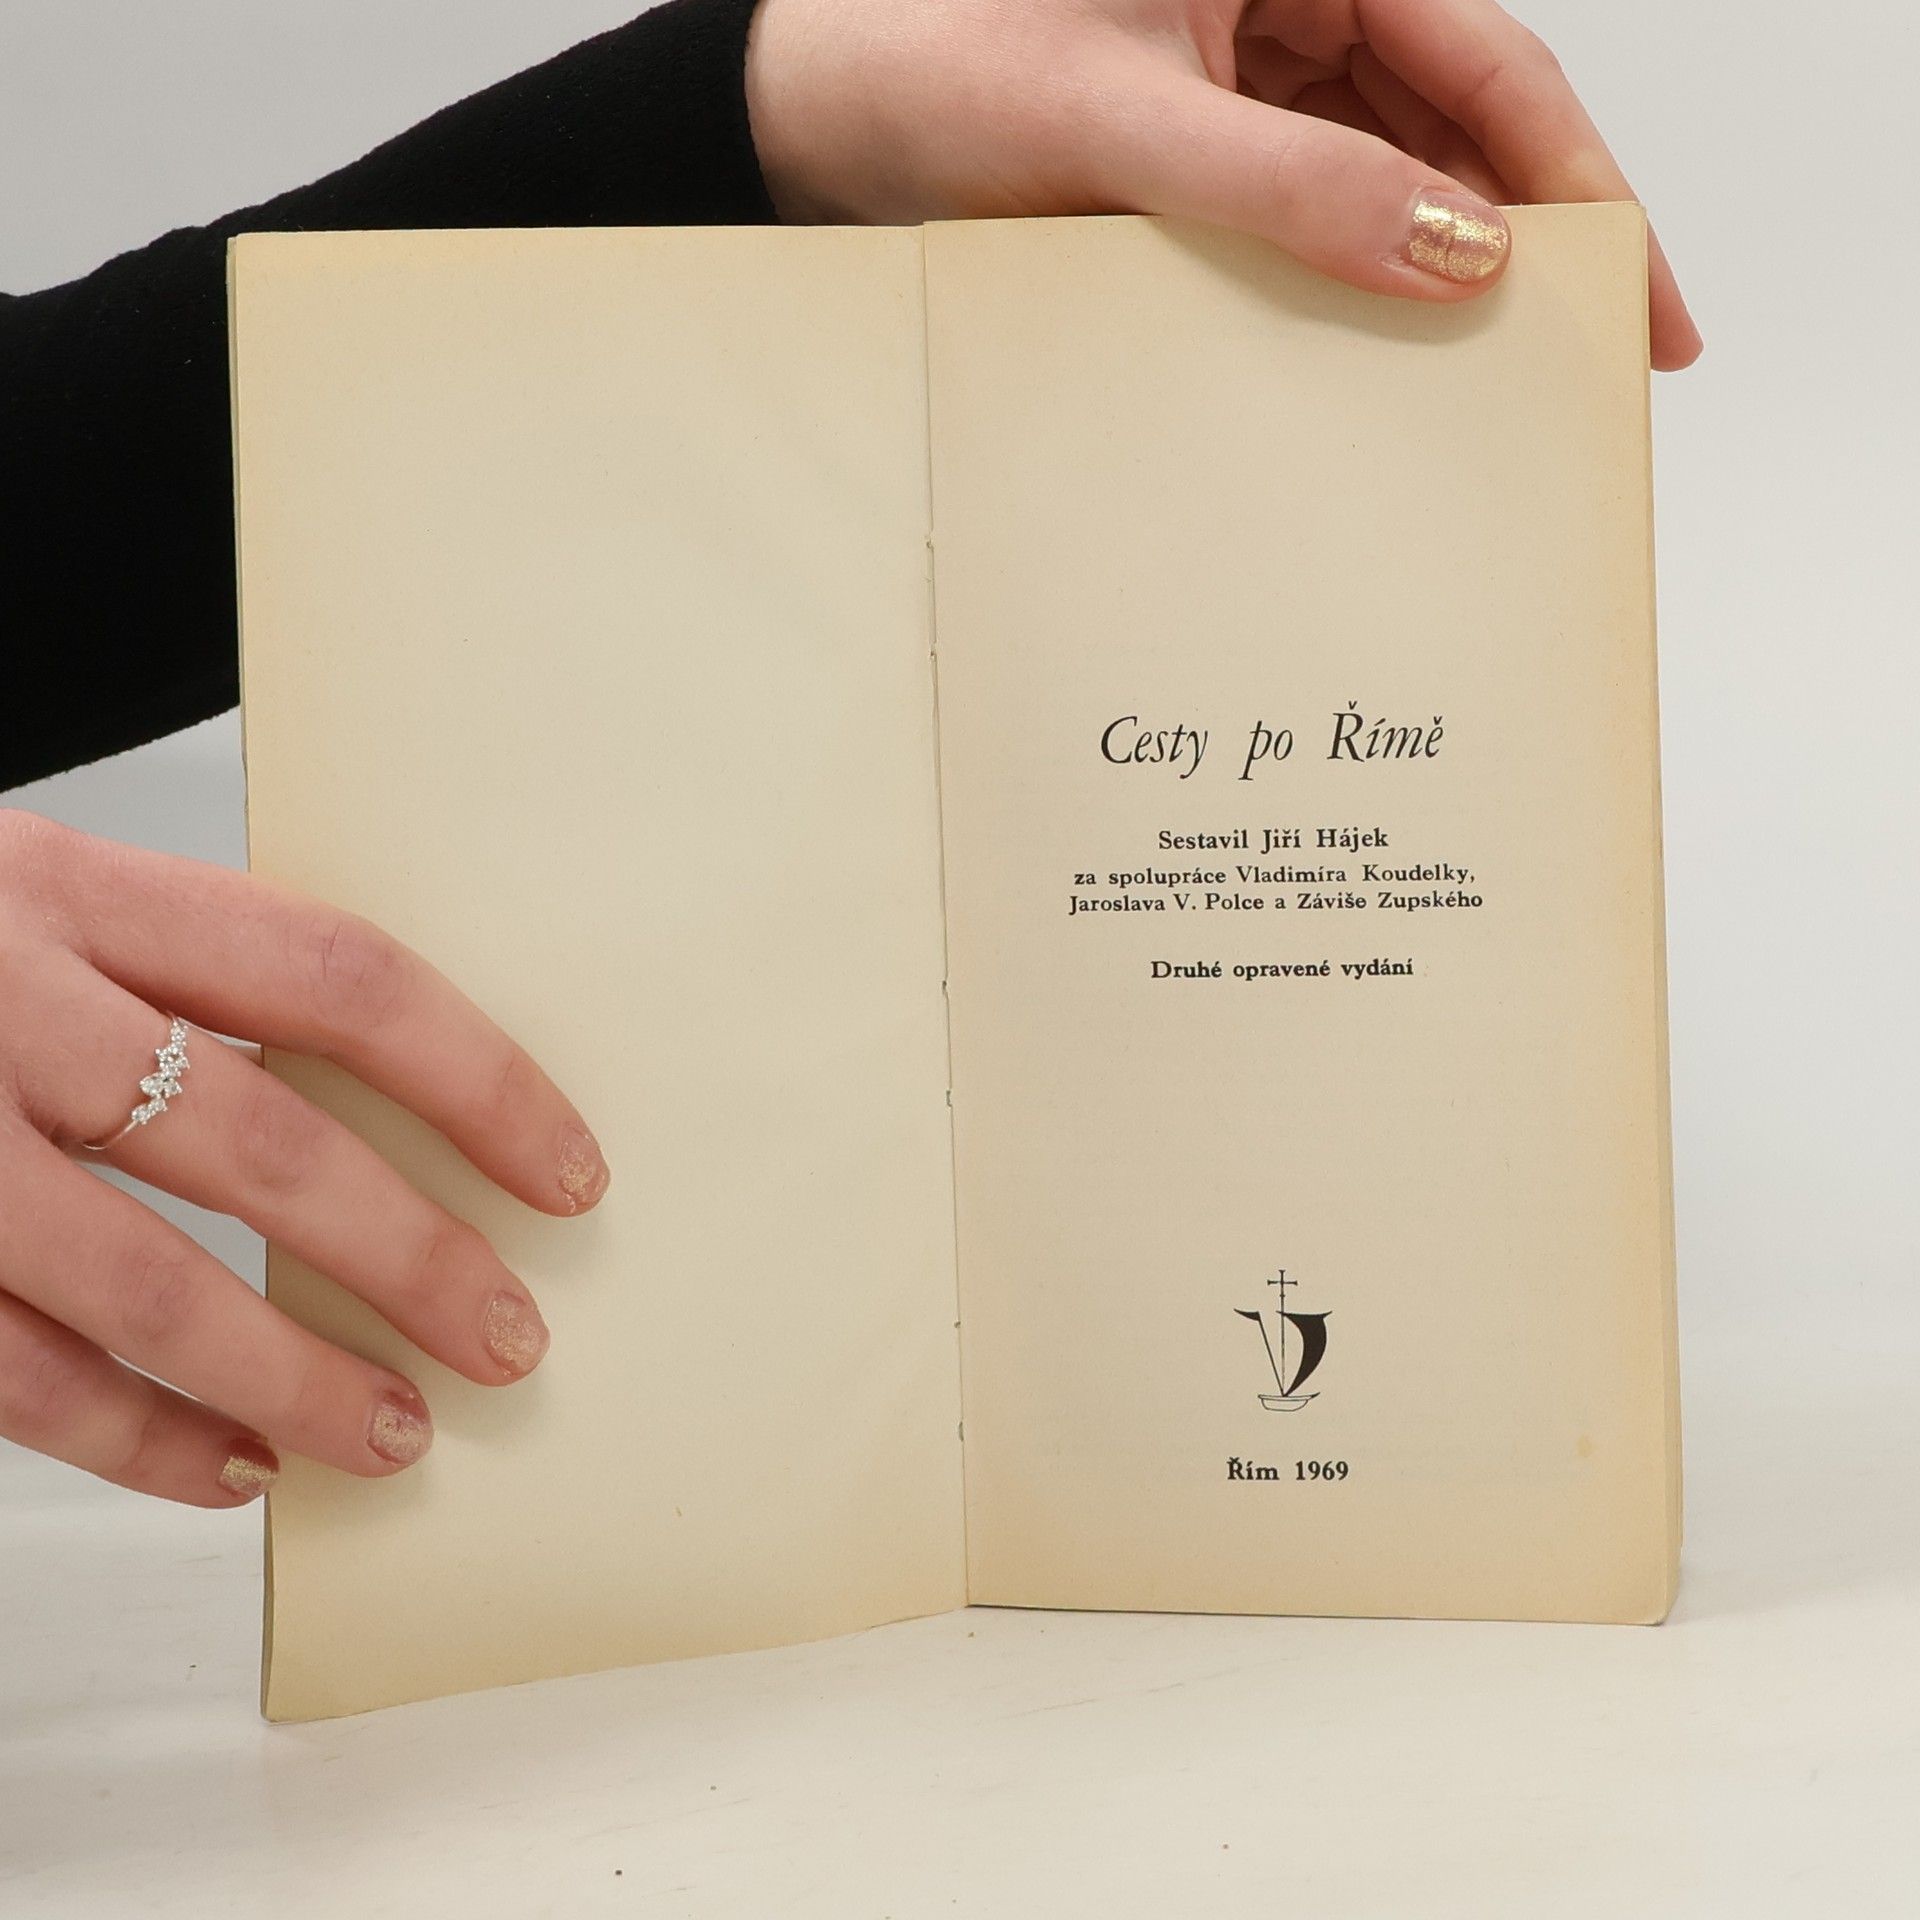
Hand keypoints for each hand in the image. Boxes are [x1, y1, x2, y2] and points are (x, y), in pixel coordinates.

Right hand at [0, 811, 607, 1506]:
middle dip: (411, 1256)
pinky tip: (229, 1472)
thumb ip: (168, 971)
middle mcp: (4, 1003)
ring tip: (397, 1432)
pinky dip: (133, 1437)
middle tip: (508, 1339)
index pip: (339, 980)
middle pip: (265, 1141)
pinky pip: (13, 1369)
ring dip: (290, 1377)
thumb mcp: (28, 891)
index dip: (477, 1081)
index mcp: (76, 892)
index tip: (566, 1171)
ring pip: (143, 1282)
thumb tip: (372, 1096)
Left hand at [746, 0, 1700, 369]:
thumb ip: (1291, 187)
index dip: (1583, 186)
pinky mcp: (1204, 150)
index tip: (1641, 300)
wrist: (818, 120)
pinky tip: (1382, 352)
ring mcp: (1250, 81)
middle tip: (1600, 364)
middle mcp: (1291, 3)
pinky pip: (1310, 213)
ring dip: (1444, 271)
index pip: (1491, 67)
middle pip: (1460, 125)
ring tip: (1503, 381)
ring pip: (1391, 175)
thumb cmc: (936, 67)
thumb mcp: (1125, 129)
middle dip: (1534, 239)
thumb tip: (1458, 251)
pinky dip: (1351, 281)